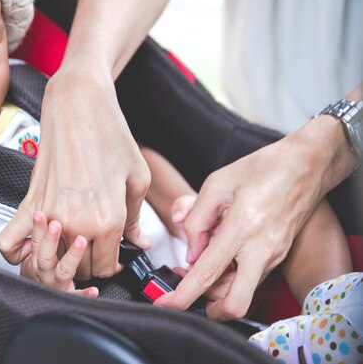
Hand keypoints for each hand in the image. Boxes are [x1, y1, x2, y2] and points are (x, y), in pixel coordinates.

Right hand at [0, 69, 151, 278]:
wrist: (79, 106)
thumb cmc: (111, 136)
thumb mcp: (137, 179)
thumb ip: (135, 219)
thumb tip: (140, 243)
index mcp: (108, 220)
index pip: (105, 267)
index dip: (112, 263)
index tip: (112, 252)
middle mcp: (76, 224)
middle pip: (78, 269)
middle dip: (87, 262)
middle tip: (93, 244)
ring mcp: (49, 215)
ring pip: (50, 261)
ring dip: (58, 258)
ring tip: (68, 242)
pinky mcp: (30, 202)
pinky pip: (9, 243)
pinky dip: (16, 252)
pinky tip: (31, 243)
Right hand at [20, 211, 98, 297]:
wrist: (38, 291)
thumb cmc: (40, 265)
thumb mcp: (34, 246)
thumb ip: (40, 230)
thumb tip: (44, 209)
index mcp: (36, 255)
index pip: (35, 239)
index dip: (37, 228)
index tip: (39, 214)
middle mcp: (43, 268)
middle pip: (44, 253)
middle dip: (49, 238)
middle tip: (56, 224)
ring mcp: (54, 281)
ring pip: (62, 270)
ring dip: (72, 256)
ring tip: (80, 241)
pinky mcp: (66, 293)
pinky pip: (74, 295)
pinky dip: (83, 292)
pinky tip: (93, 289)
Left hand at [155, 135, 328, 319]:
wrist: (306, 164)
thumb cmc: (261, 168)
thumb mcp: (216, 184)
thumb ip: (196, 220)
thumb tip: (191, 253)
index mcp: (241, 228)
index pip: (207, 274)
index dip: (183, 295)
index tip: (166, 304)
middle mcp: (261, 249)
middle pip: (235, 304)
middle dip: (209, 308)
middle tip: (190, 289)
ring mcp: (273, 255)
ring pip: (242, 292)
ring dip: (219, 287)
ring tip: (204, 259)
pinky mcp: (278, 255)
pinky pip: (251, 277)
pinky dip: (232, 275)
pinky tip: (222, 253)